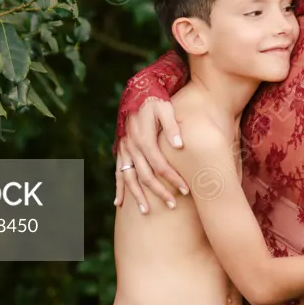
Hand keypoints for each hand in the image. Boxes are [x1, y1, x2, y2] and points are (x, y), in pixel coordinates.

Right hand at [114, 98, 189, 213]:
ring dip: (138, 196)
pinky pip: (118, 173)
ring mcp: (125, 150)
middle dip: (159, 192)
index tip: (186, 189)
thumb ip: (172, 126)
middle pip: (146, 175)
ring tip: (146, 211)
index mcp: (144, 139)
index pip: (160, 165)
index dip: (173, 178)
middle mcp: (132, 147)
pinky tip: (119, 203)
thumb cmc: (156, 102)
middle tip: (173, 205)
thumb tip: (180, 145)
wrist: (138, 93)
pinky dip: (118, 188)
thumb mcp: (166, 108)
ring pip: (130, 178)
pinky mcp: (121, 151)